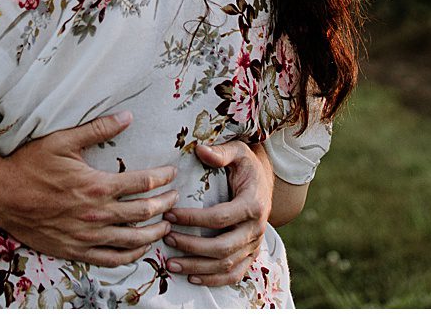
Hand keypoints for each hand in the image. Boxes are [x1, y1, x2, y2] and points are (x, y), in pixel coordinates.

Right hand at [0, 112, 179, 266]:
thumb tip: (127, 116)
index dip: (162, 178)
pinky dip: (131, 256)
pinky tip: (139, 250)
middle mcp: (96, 215)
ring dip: (154, 232)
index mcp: (96, 186)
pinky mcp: (74, 250)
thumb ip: (98, 129)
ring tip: (165, 225)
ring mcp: (86, 236)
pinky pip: (110, 259)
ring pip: (132, 240)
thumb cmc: (28, 164)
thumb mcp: (63, 140)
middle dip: (165, 204)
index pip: (142, 183)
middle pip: (143, 213)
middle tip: (175, 198)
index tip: (171, 173)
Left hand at [161, 140, 272, 284]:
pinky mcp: (251, 255)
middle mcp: (257, 228)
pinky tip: (192, 278)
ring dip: (197, 267)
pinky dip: (214, 280)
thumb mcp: (238, 151)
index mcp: (253, 204)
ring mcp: (254, 245)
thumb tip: (200, 150)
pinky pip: (234, 275)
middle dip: (191, 246)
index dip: (193, 219)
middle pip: (222, 247)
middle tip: (167, 239)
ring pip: (226, 265)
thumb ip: (220, 152)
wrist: (264, 181)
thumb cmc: (246, 165)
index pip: (220, 217)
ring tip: (171, 264)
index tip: (169, 215)